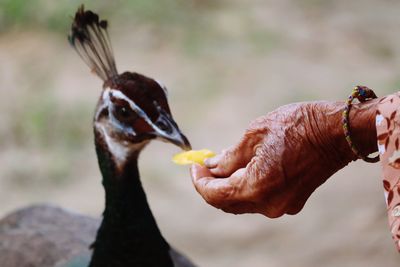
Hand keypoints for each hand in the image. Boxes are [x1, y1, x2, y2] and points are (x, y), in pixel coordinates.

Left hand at [191, 100, 377, 217]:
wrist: (336, 132)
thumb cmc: (297, 126)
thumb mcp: (255, 133)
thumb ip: (230, 156)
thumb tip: (213, 165)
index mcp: (256, 186)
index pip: (215, 195)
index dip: (199, 181)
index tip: (194, 164)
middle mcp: (268, 204)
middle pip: (227, 203)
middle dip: (211, 184)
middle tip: (204, 164)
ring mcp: (282, 205)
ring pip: (243, 202)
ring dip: (228, 185)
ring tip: (223, 163)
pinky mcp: (292, 201)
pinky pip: (259, 199)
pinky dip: (246, 186)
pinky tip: (244, 168)